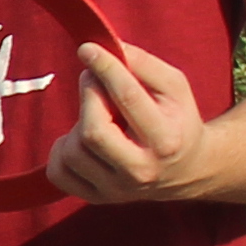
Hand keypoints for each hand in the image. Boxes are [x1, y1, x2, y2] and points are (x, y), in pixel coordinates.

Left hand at [47, 40, 213, 202]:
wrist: (187, 169)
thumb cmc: (177, 119)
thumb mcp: (174, 87)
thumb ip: (142, 64)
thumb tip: (104, 47)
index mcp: (166, 139)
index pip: (127, 99)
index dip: (104, 68)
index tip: (87, 48)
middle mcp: (141, 170)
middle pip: (92, 132)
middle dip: (88, 97)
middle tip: (92, 80)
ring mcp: (117, 190)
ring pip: (73, 152)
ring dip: (77, 124)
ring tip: (97, 115)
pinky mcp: (97, 198)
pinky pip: (58, 172)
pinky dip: (62, 151)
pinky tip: (82, 141)